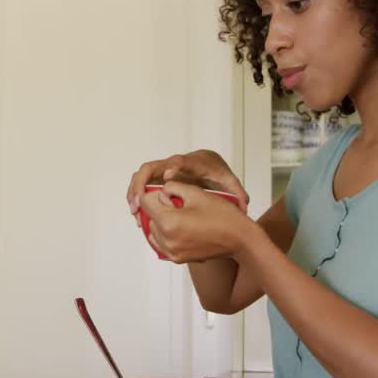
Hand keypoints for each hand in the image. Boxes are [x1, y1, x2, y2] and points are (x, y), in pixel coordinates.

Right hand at [127, 149, 248, 224]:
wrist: (209, 166)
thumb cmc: (217, 174)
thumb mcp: (229, 182)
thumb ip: (237, 192)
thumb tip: (243, 203)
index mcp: (192, 163)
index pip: (180, 161)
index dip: (174, 166)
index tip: (168, 175)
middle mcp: (173, 165)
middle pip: (150, 167)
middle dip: (142, 183)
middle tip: (139, 202)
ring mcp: (162, 172)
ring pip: (141, 178)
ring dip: (134, 194)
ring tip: (134, 212)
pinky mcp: (157, 181)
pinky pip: (142, 188)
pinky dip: (137, 201)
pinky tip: (138, 217)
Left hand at [139, 181, 254, 262]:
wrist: (240, 239)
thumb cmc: (223, 216)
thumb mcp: (196, 193)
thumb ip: (172, 188)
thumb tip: (160, 192)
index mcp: (169, 222)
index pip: (145, 202)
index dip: (157, 194)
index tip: (171, 195)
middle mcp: (167, 240)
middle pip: (148, 217)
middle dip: (160, 208)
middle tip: (181, 206)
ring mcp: (171, 252)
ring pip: (153, 231)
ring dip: (162, 222)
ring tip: (182, 218)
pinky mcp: (177, 258)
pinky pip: (161, 243)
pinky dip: (166, 234)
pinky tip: (182, 228)